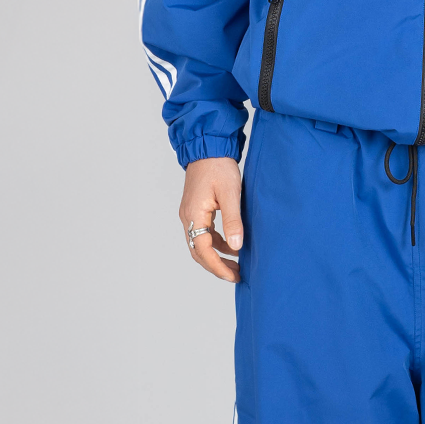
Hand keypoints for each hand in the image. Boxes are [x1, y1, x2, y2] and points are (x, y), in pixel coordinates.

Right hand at [178, 158, 243, 282]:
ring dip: (216, 256)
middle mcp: (188, 216)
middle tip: (236, 276)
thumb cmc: (219, 167)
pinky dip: (217, 243)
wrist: (209, 147)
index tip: (232, 276)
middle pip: (198, 251)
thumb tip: (236, 247)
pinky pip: (204, 233)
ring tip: (236, 265)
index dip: (217, 267)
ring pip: (200, 244)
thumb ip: (233, 221)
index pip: (202, 250)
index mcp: (194, 214)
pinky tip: (232, 246)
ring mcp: (190, 213)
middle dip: (216, 266)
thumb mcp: (231, 194)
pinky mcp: (196, 209)